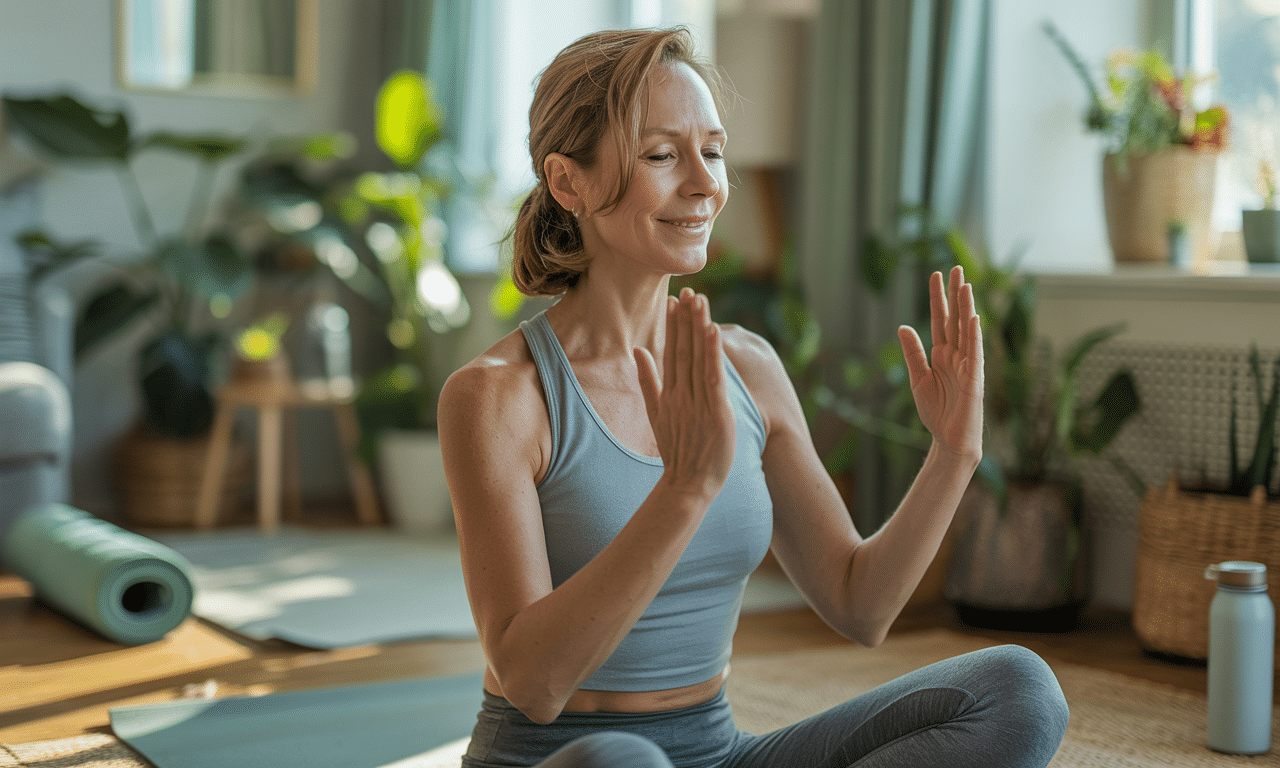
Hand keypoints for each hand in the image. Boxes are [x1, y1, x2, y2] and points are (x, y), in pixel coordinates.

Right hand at [634, 288, 736, 498]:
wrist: (688, 485)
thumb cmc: (678, 452)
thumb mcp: (657, 414)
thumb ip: (648, 382)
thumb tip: (638, 352)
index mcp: (669, 393)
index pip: (671, 352)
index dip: (673, 325)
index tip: (675, 300)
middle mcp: (682, 394)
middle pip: (683, 349)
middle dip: (686, 319)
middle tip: (689, 290)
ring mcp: (698, 402)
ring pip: (698, 358)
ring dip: (699, 327)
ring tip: (700, 300)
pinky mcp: (716, 411)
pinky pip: (713, 377)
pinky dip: (712, 353)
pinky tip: (713, 331)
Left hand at [898, 266, 983, 462]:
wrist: (948, 440)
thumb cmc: (937, 412)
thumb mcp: (918, 378)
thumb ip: (913, 353)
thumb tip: (903, 327)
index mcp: (942, 354)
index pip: (940, 320)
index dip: (938, 298)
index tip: (936, 275)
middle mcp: (957, 355)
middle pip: (955, 319)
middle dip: (955, 294)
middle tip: (956, 268)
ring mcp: (968, 365)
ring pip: (967, 331)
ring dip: (966, 308)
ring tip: (965, 285)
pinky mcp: (974, 379)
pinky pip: (975, 354)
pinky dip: (974, 336)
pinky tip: (973, 318)